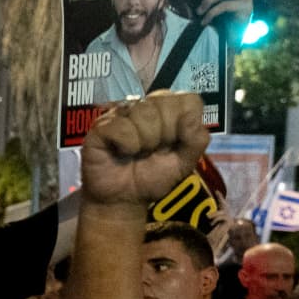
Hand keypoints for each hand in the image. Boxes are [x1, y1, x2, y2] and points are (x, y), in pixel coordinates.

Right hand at [79, 93, 209, 208]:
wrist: (124, 199)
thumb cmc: (151, 177)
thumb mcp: (184, 163)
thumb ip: (197, 140)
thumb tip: (191, 117)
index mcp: (169, 111)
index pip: (188, 99)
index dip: (184, 123)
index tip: (174, 142)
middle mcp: (145, 106)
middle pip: (166, 104)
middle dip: (164, 135)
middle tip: (153, 150)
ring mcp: (121, 113)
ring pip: (144, 113)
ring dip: (144, 142)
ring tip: (137, 152)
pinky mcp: (102, 125)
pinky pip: (122, 127)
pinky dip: (126, 146)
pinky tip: (121, 151)